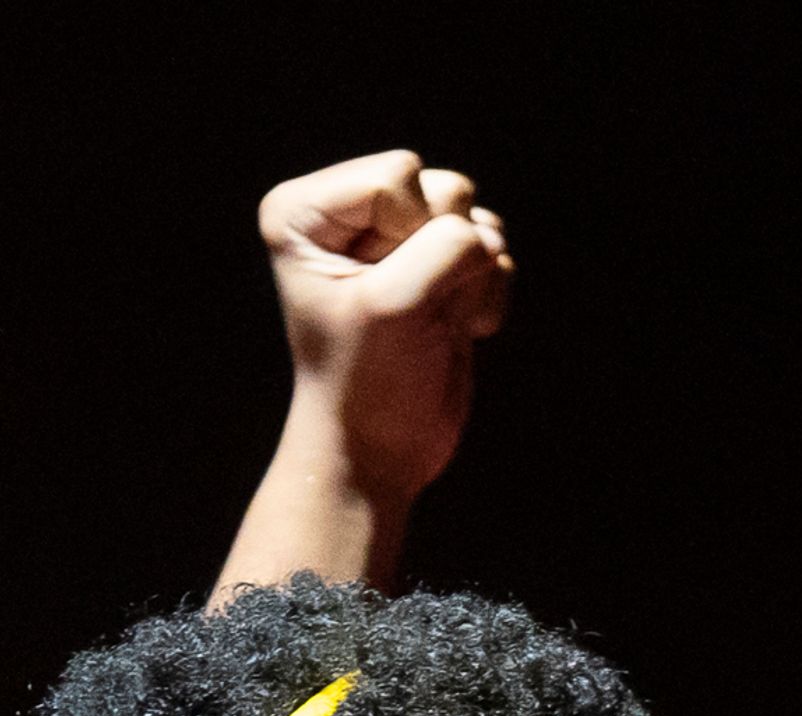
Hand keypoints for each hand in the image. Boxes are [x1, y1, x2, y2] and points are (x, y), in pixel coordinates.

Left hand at [256, 150, 513, 508]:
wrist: (381, 452)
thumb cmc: (367, 382)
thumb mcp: (394, 305)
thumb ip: (447, 248)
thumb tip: (488, 237)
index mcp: (306, 210)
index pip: (397, 176)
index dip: (408, 234)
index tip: (382, 294)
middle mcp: (350, 215)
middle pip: (442, 188)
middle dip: (443, 254)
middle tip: (412, 310)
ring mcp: (399, 241)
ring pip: (474, 219)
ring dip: (470, 279)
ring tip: (432, 321)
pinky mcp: (441, 270)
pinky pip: (495, 251)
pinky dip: (486, 296)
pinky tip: (454, 330)